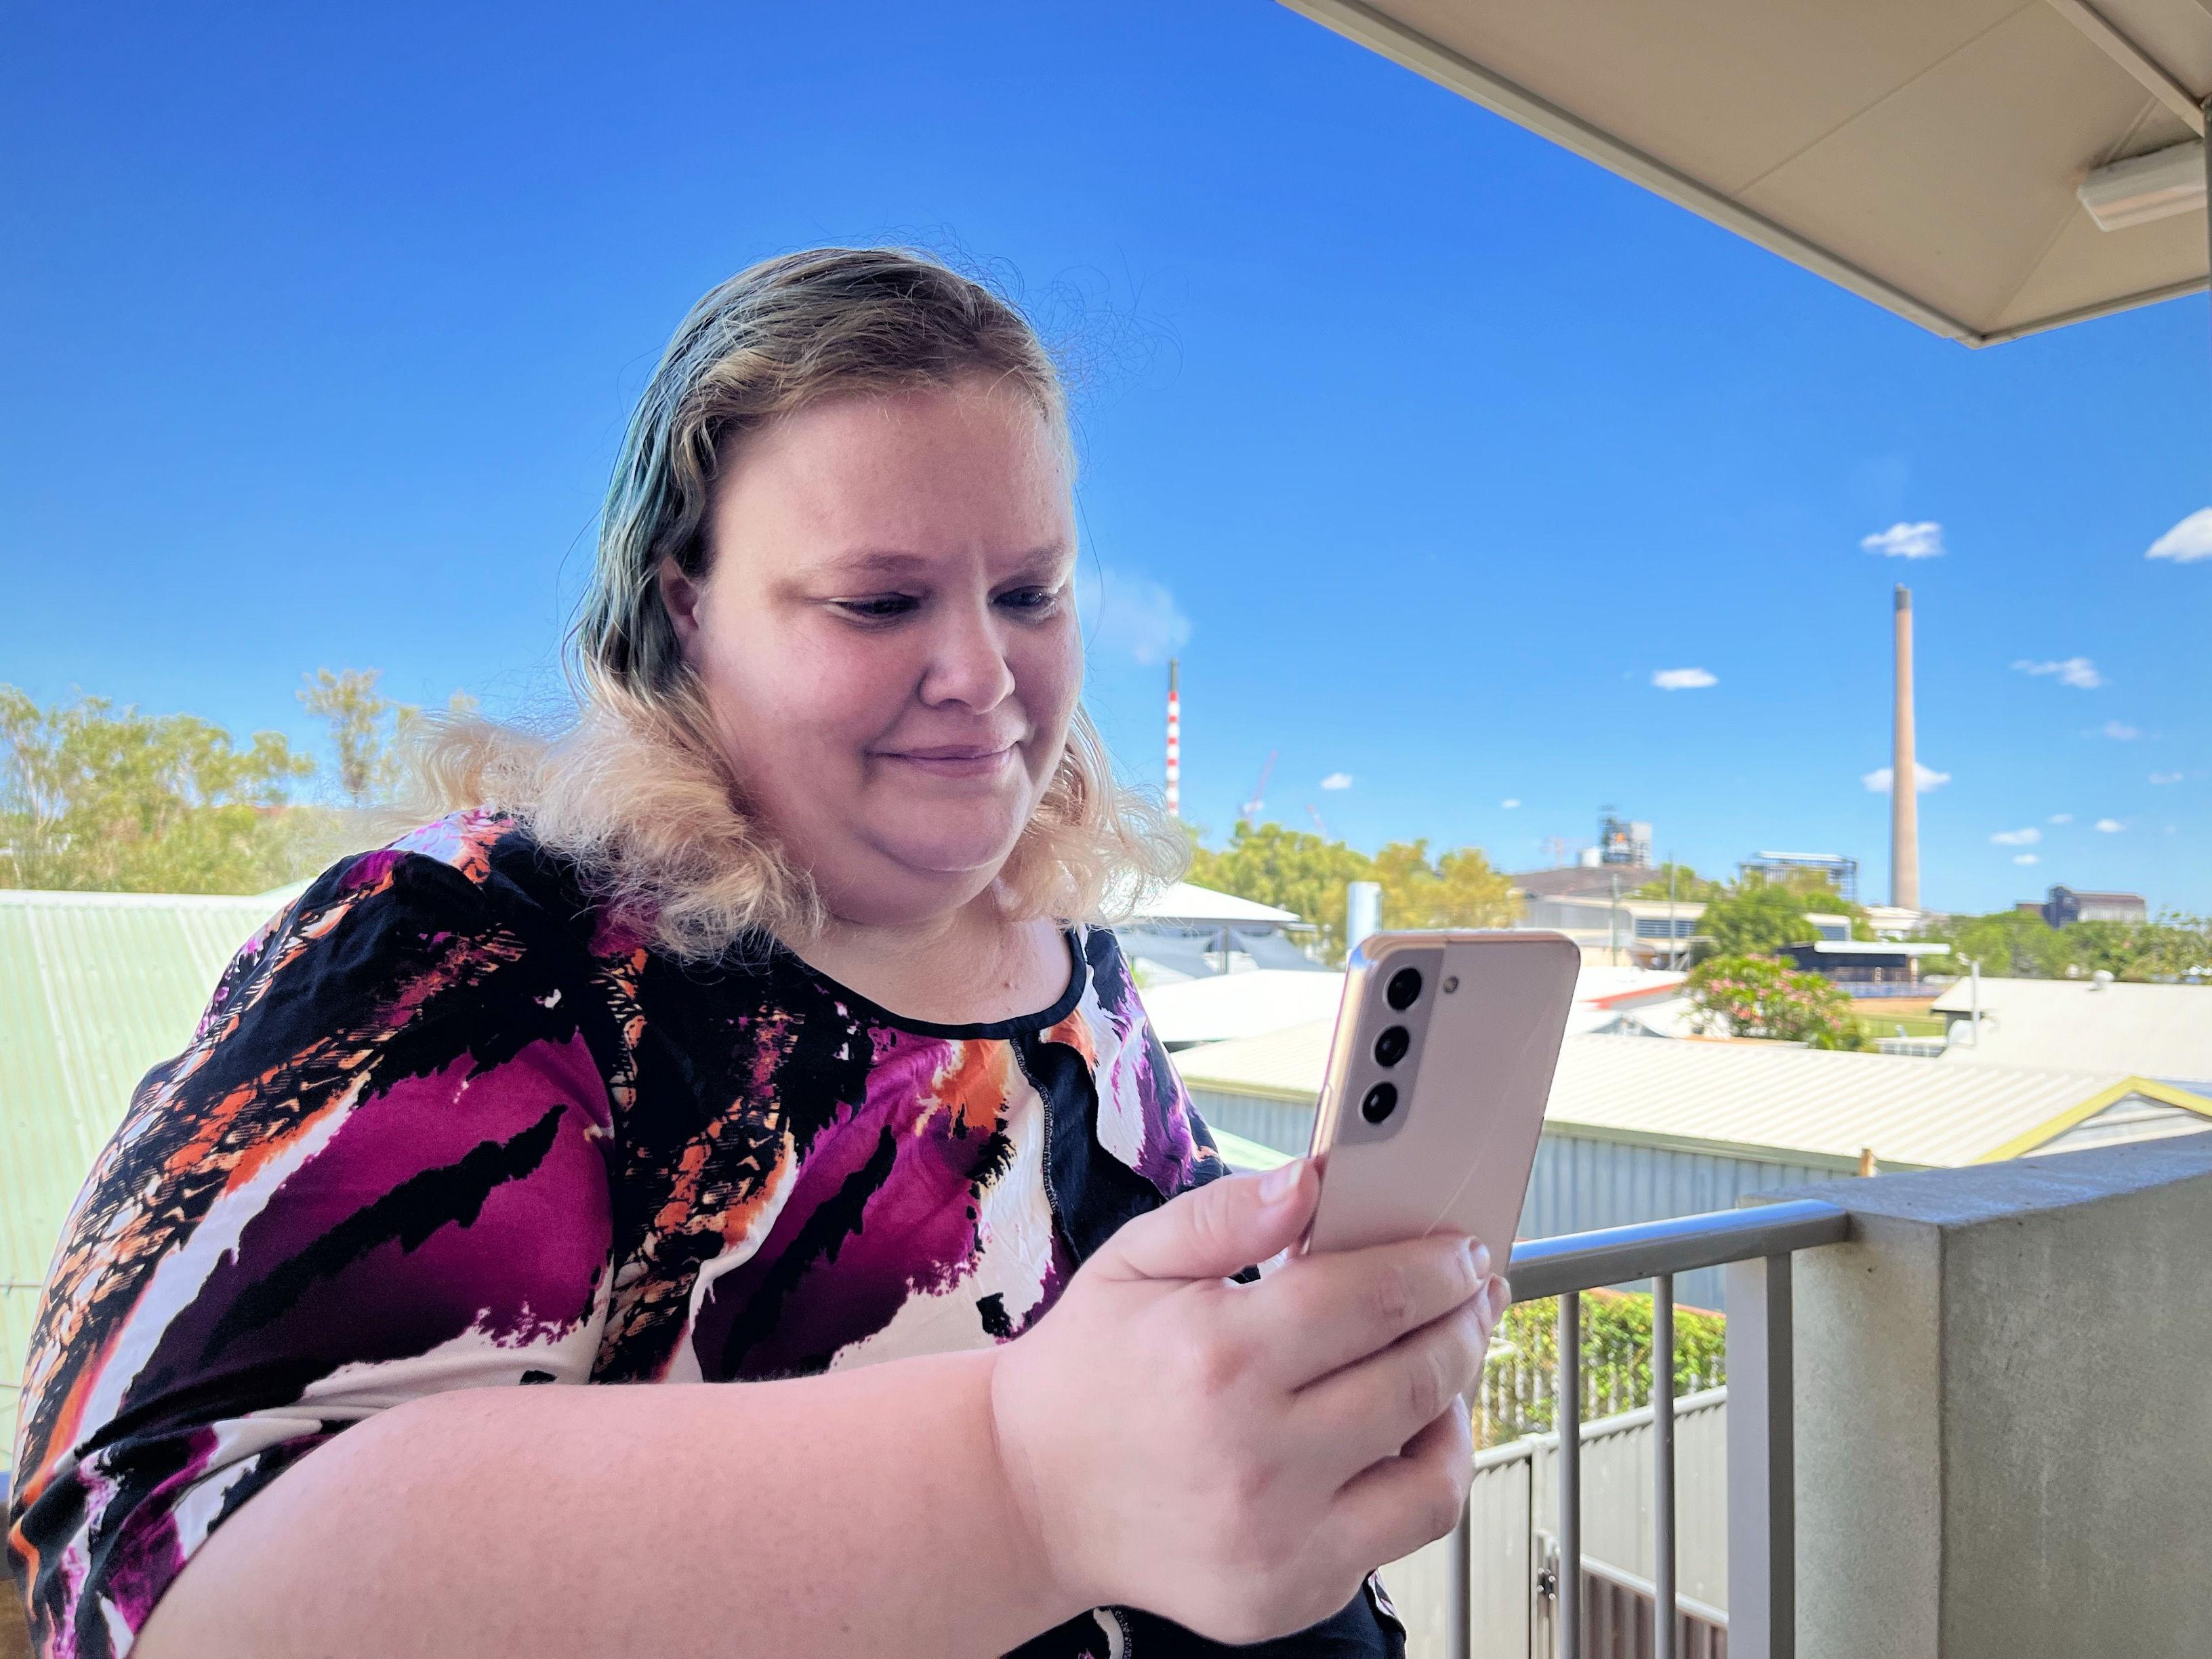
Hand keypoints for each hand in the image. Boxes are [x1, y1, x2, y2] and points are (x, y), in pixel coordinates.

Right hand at [988, 1159, 1509, 1643]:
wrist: (1029, 1494)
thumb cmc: (1086, 1371)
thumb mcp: (1132, 1262)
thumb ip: (1227, 1214)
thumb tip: (1313, 1181)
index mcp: (1218, 1356)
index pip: (1373, 1297)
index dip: (1435, 1265)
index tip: (1460, 1248)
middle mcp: (1254, 1455)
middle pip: (1416, 1376)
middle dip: (1465, 1320)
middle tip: (1473, 1291)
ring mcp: (1276, 1539)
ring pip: (1434, 1470)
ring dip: (1460, 1401)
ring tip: (1449, 1360)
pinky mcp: (1289, 1595)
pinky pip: (1403, 1533)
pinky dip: (1428, 1477)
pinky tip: (1410, 1434)